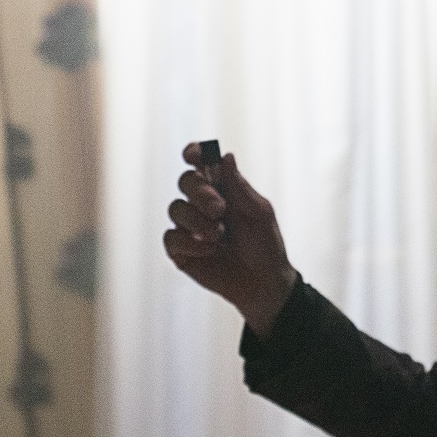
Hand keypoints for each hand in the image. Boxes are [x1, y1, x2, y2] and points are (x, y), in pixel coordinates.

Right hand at [164, 142, 297, 336]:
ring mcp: (188, 227)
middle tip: (220, 209)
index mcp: (221, 189)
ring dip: (198, 221)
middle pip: (185, 181)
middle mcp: (201, 204)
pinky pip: (171, 237)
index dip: (193, 153)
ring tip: (219, 236)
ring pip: (175, 208)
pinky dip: (190, 242)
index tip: (192, 155)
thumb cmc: (264, 245)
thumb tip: (226, 156)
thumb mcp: (259, 213)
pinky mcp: (180, 250)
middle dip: (200, 193)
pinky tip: (210, 250)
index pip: (200, 163)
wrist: (263, 282)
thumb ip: (240, 187)